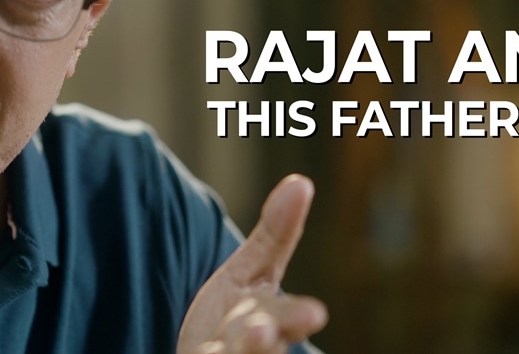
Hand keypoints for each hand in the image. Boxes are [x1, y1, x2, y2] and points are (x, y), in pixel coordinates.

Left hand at [177, 174, 327, 352]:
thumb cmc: (229, 319)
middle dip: (266, 342)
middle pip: (263, 347)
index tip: (314, 314)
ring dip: (242, 351)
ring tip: (250, 338)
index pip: (287, 317)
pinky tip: (204, 353)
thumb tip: (301, 181)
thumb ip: (275, 236)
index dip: (298, 317)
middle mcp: (254, 351)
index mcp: (271, 322)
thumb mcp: (248, 274)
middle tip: (265, 333)